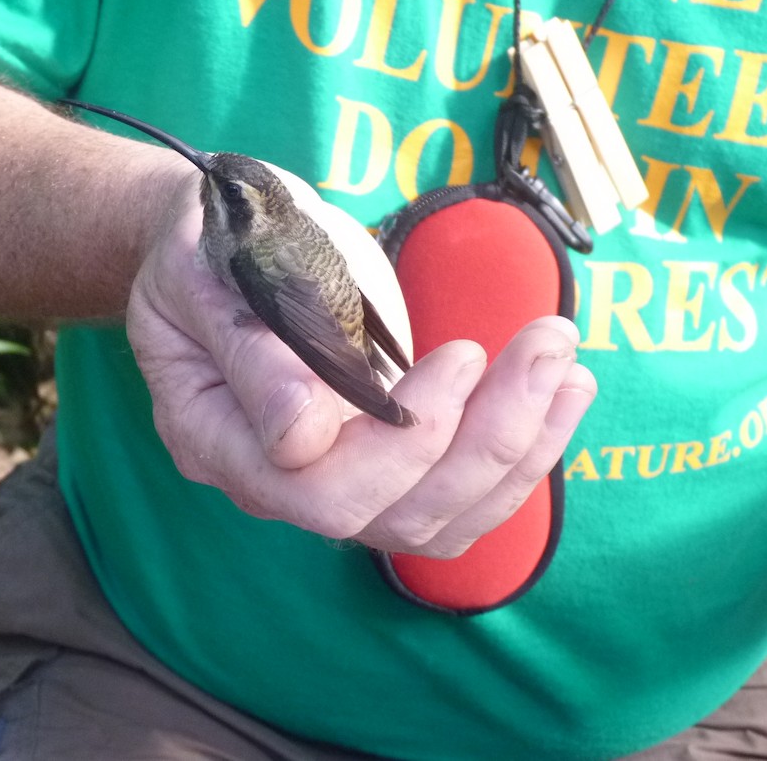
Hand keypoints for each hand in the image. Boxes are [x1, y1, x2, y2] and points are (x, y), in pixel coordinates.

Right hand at [126, 173, 595, 557]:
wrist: (208, 247)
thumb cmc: (200, 248)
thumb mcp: (206, 273)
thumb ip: (249, 348)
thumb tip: (305, 431)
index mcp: (214, 437)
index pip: (313, 485)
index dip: (400, 440)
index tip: (461, 354)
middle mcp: (270, 481)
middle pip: (386, 515)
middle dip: (483, 441)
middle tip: (545, 345)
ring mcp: (327, 477)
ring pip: (432, 518)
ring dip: (516, 450)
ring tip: (565, 365)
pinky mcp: (377, 464)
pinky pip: (453, 498)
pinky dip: (520, 456)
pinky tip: (562, 394)